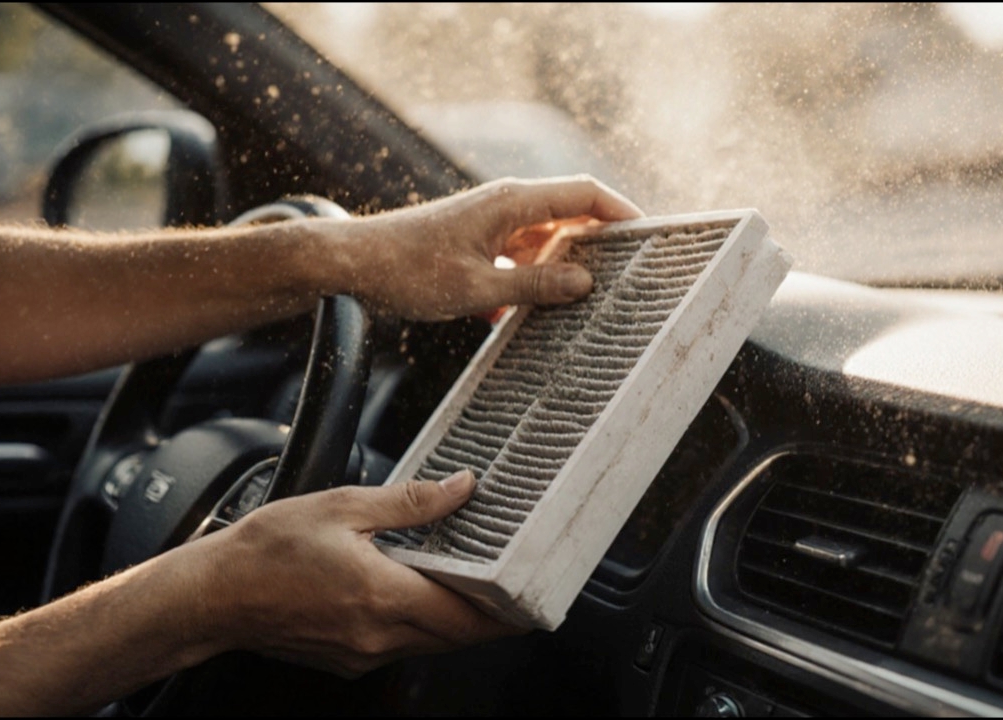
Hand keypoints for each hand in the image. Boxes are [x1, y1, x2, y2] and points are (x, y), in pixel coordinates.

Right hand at [192, 470, 517, 677]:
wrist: (210, 595)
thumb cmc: (265, 551)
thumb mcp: (343, 507)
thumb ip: (411, 502)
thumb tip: (460, 488)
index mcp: (384, 596)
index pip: (468, 618)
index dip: (508, 612)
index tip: (534, 598)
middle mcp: (379, 635)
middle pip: (457, 637)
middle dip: (490, 616)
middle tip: (514, 586)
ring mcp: (362, 654)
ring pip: (431, 643)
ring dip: (455, 620)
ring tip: (472, 584)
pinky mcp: (346, 659)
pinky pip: (401, 645)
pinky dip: (421, 624)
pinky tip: (418, 593)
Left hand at [323, 175, 642, 320]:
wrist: (351, 265)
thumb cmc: (408, 271)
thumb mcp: (478, 288)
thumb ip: (535, 286)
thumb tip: (585, 282)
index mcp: (512, 203)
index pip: (584, 193)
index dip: (622, 212)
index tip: (651, 235)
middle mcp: (505, 205)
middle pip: (570, 216)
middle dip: (598, 246)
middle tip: (626, 278)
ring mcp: (490, 223)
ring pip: (544, 241)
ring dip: (559, 270)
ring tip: (581, 305)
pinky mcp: (476, 242)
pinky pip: (518, 258)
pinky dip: (529, 282)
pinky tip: (524, 318)